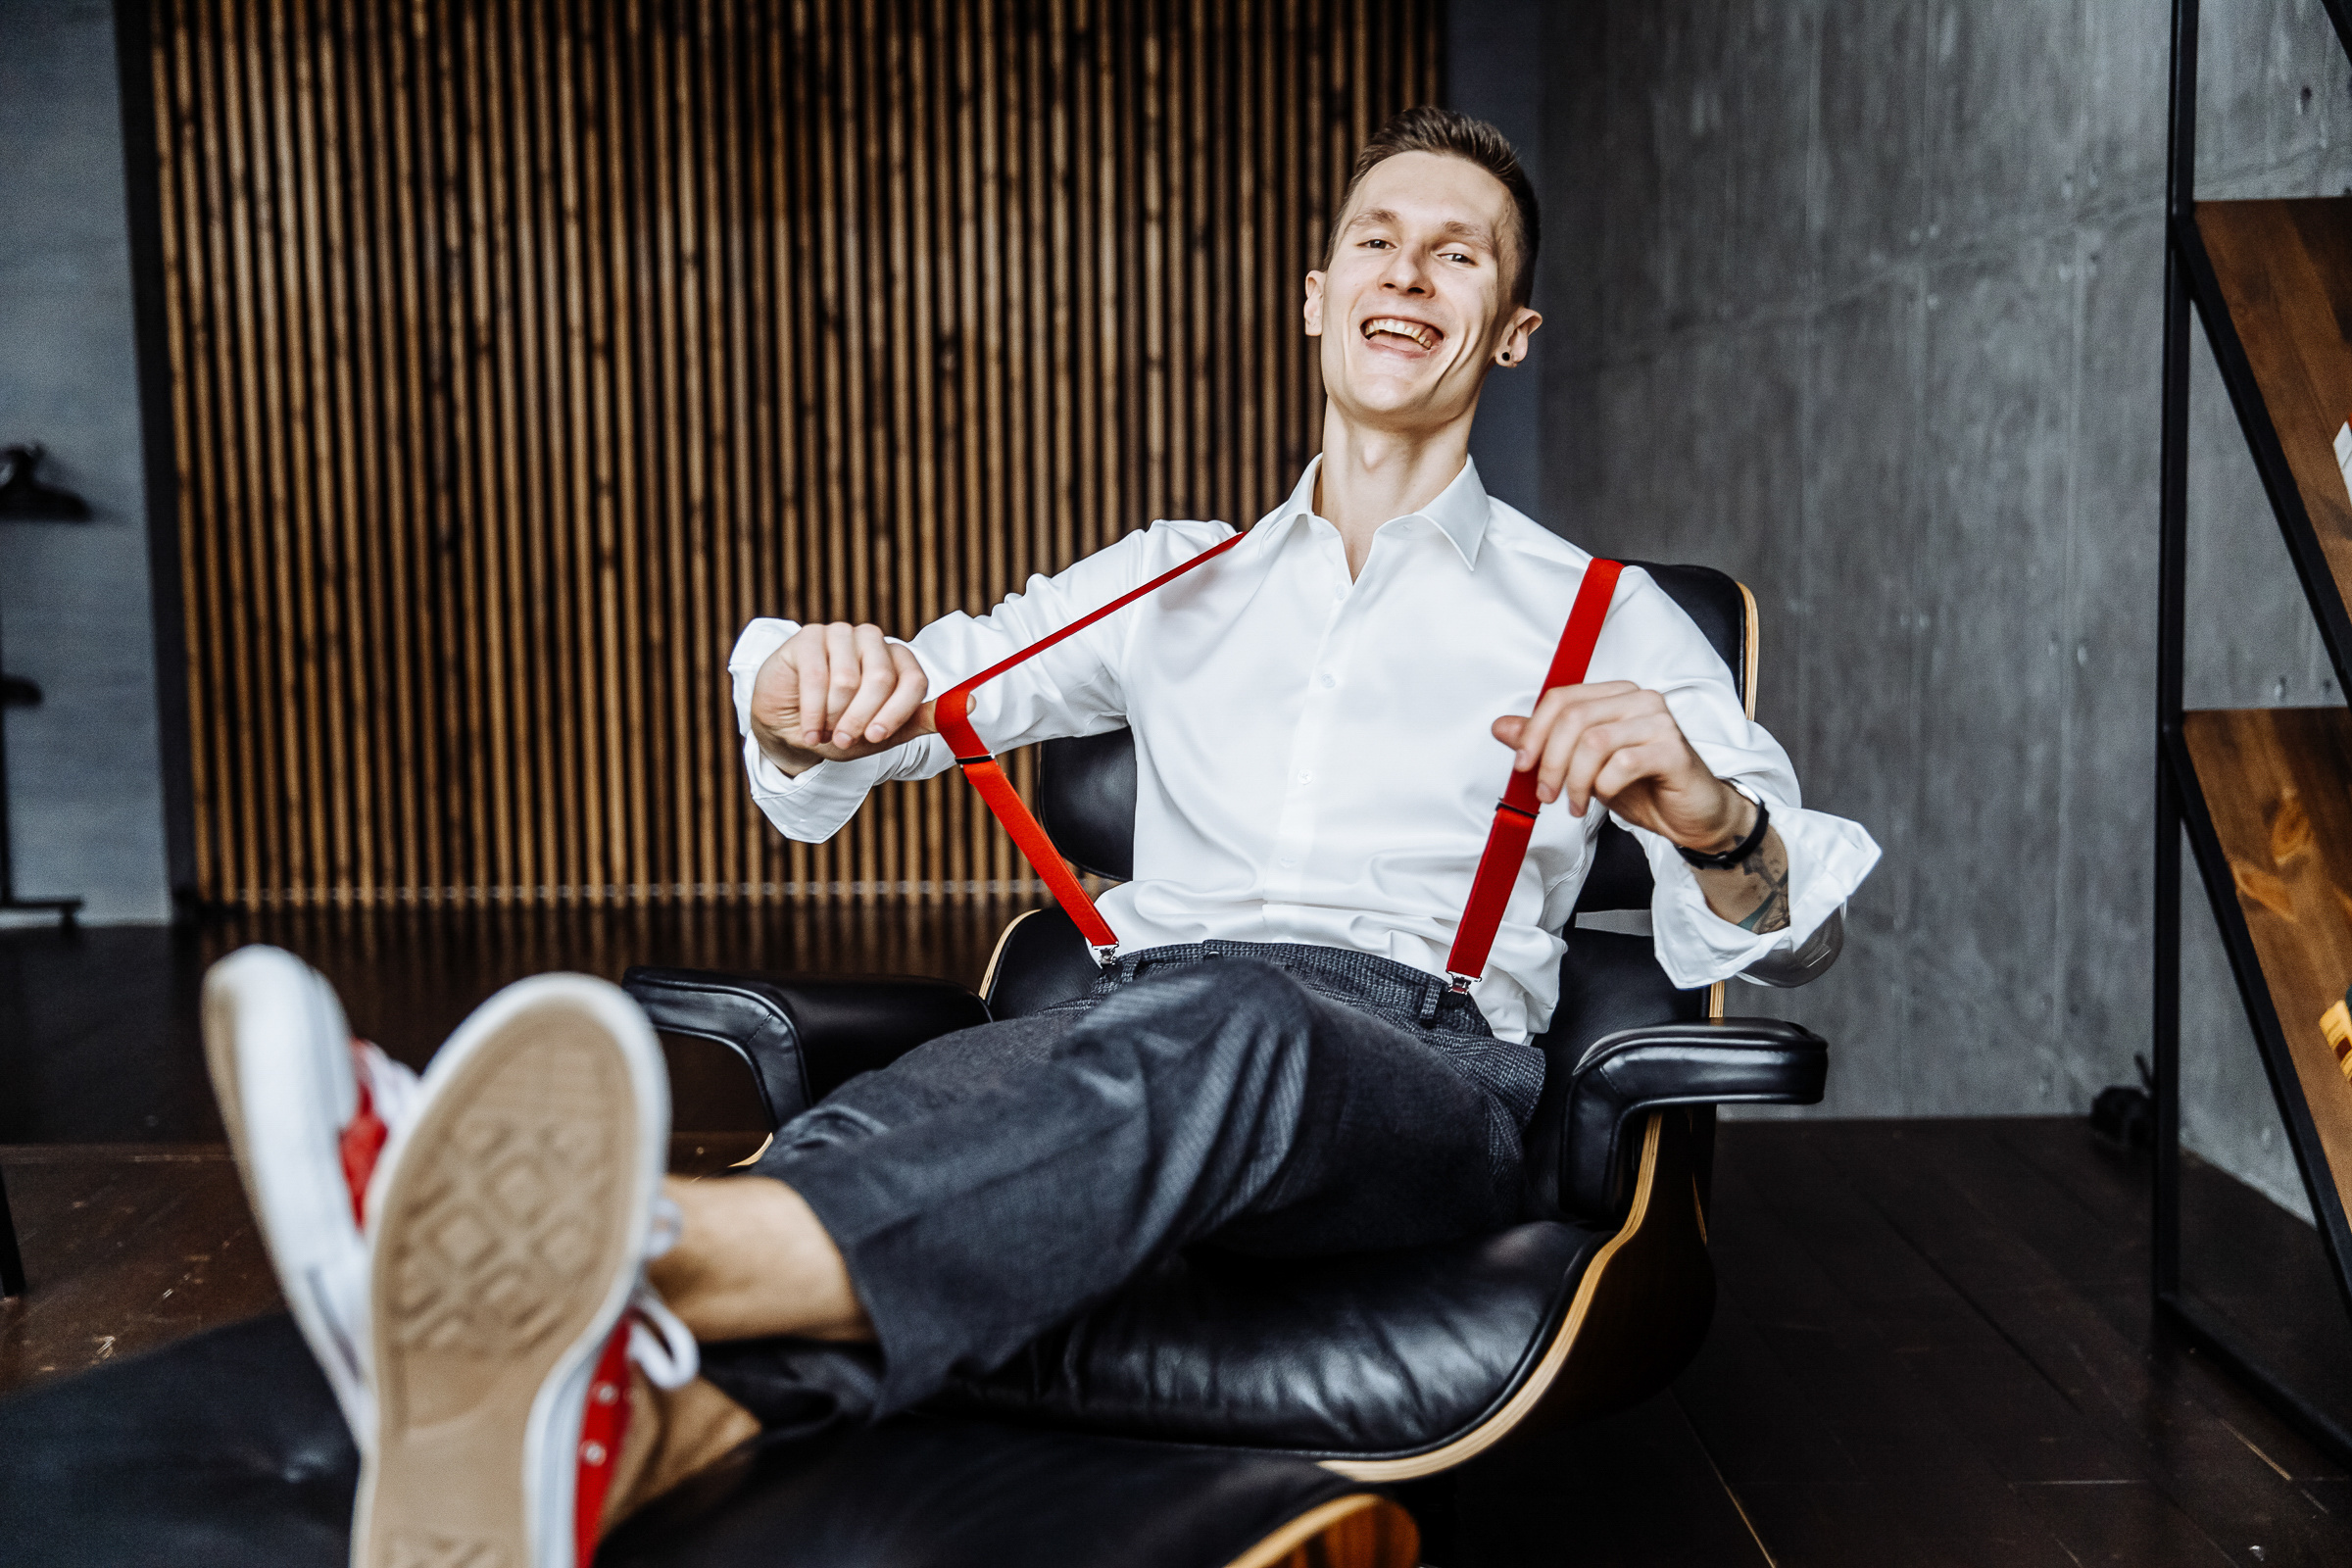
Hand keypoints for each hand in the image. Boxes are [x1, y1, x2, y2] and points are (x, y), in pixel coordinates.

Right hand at [748, 623, 932, 776]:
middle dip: (861, 719)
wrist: (791, 727)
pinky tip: (809, 732)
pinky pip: (816, 677)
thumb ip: (922, 719)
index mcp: (897, 659)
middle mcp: (873, 640)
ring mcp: (841, 634)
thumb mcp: (884, 731)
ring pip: (847, 680)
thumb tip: (969, 705)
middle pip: (881, 679)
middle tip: (844, 740)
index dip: (897, 713)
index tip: (876, 737)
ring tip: (824, 731)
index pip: (913, 680)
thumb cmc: (841, 726)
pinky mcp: (808, 637)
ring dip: (833, 716)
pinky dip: (813, 713)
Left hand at [1489, 681, 1751, 852]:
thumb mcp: (1584, 765)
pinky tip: (1604, 799)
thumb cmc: (1641, 786)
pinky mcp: (1673, 749)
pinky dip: (1603, 786)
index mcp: (1615, 696)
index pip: (1561, 698)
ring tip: (1575, 804)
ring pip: (1594, 741)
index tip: (1522, 765)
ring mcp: (1659, 721)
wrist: (1690, 815)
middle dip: (1551, 761)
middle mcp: (1639, 700)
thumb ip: (1547, 743)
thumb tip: (1502, 727)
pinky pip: (1622, 763)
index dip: (1534, 732)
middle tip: (1546, 793)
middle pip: (1574, 718)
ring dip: (1575, 780)